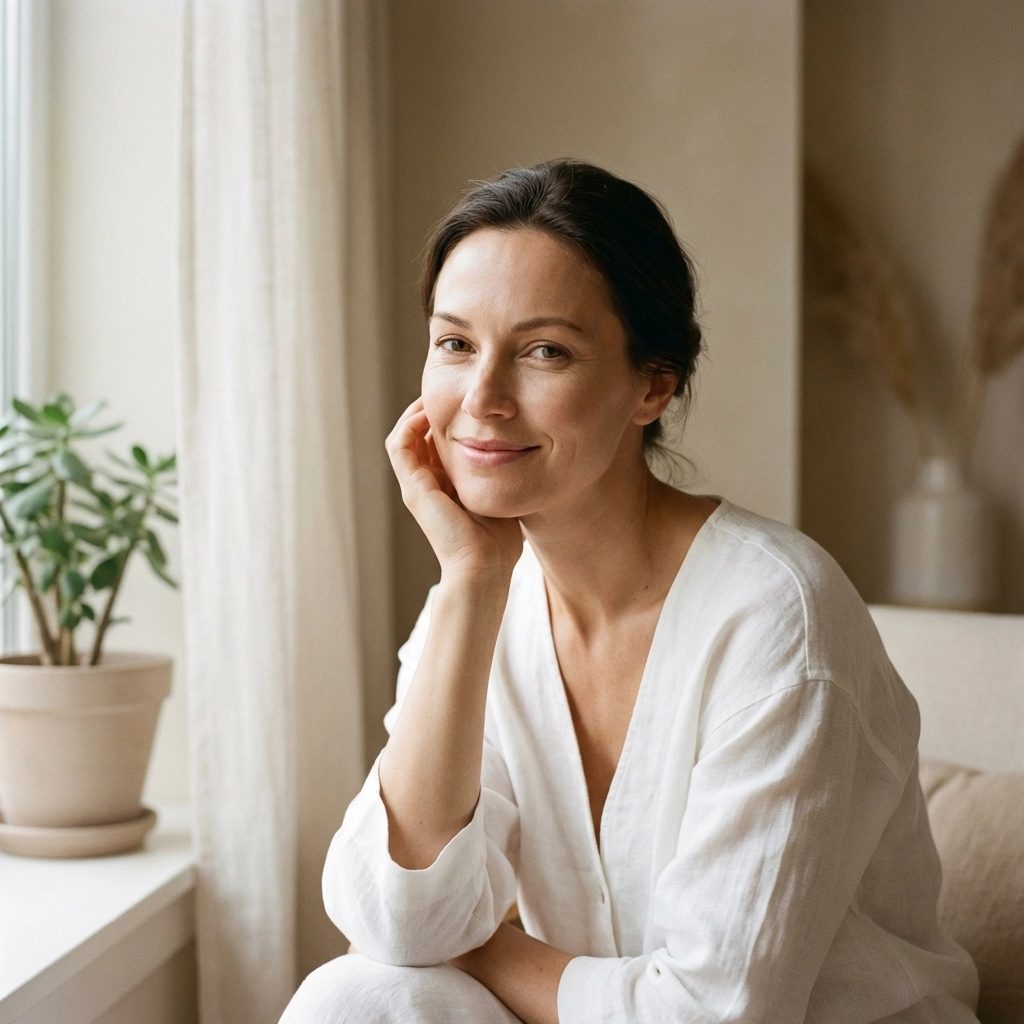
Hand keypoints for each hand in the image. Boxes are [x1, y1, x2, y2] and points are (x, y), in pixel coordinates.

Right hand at [386, 398, 522, 581]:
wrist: (484, 569)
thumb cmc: (499, 543)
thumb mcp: (503, 496)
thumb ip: (505, 475)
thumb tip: (526, 451)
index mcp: (445, 487)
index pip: (437, 444)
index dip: (448, 420)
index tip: (467, 402)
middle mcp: (426, 485)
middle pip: (419, 436)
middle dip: (432, 410)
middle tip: (451, 390)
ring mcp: (416, 486)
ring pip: (404, 437)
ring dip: (416, 412)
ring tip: (435, 394)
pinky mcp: (413, 488)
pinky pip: (400, 445)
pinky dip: (410, 424)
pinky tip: (428, 410)